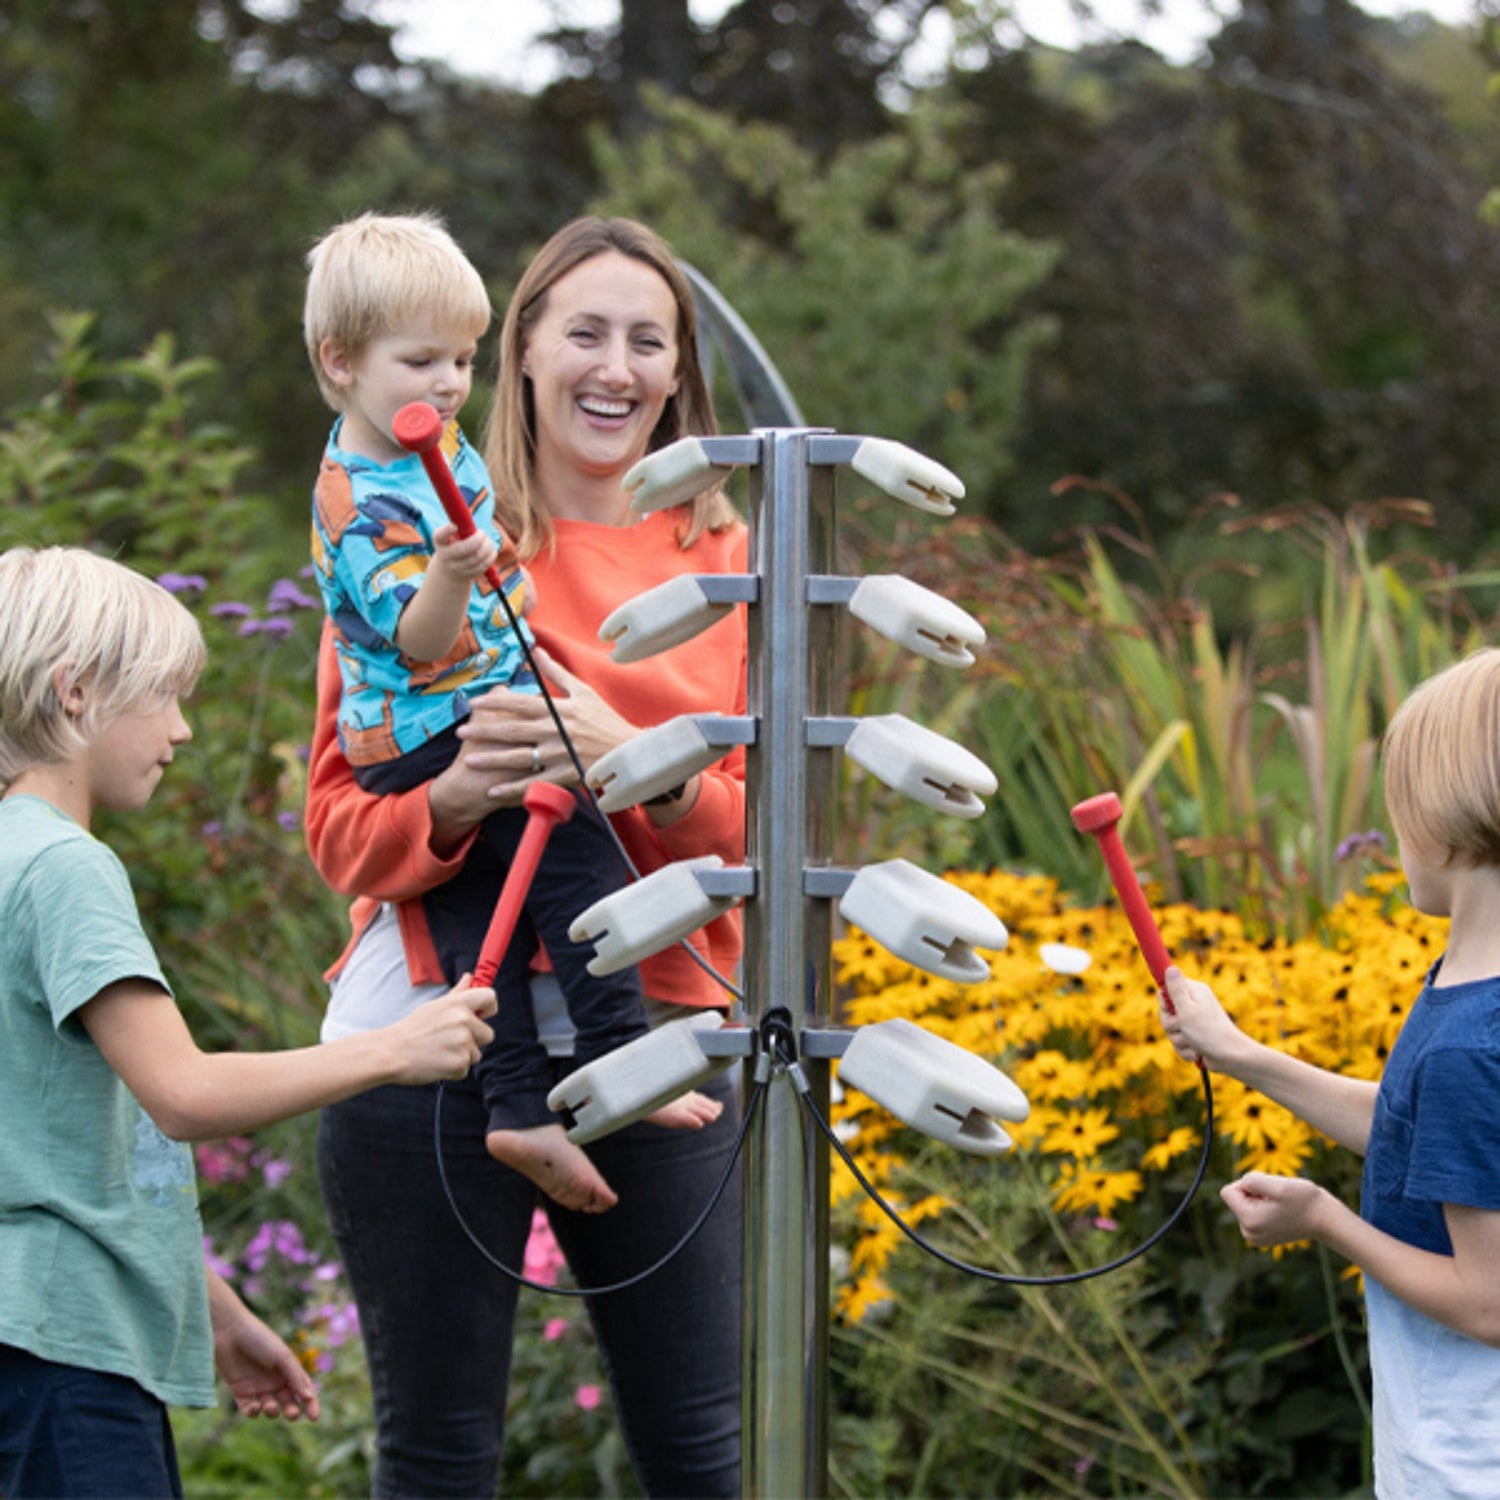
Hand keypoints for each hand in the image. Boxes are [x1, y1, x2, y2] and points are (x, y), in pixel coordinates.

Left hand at [209, 1274, 320, 1421]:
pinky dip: (253, 1412)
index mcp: (288, 1369)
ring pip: (270, 1408)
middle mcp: (274, 1380)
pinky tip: (255, 1407)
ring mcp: (257, 1387)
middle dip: (291, 1411)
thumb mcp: (282, 1356)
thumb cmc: (259, 1340)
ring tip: (269, 1406)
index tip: (315, 1418)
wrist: (229, 1332)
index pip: (303, 1390)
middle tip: (292, 1414)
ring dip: (272, 1411)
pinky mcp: (240, 1392)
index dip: (311, 1404)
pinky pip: (249, 1409)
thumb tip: (309, 1398)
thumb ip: (295, 1377)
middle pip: (287, 1402)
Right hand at [386, 977, 496, 1083]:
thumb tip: (470, 977)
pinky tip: (437, 1062)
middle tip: (449, 1040)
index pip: (490, 997)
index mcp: (458, 1003)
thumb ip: (457, 994)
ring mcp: (463, 1043)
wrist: (391, 1052)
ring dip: (462, 1056)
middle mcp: (464, 1021)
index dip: (488, 1008)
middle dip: (474, 1040)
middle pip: (488, 1034)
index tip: (480, 1016)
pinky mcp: (459, 1064)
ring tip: (439, 1051)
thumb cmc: (412, 1029)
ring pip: (476, 1054)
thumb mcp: (434, 1006)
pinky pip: (465, 1068)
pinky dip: (453, 1069)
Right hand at [431, 522, 498, 581]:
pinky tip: (491, 551)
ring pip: (477, 557)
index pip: (439, 536)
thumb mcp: (451, 536)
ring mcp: (457, 568)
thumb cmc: (453, 545)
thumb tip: (472, 523)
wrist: (449, 570)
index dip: (446, 530)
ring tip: (488, 542)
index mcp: (440, 542)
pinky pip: (483, 566)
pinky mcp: (468, 575)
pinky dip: (490, 556)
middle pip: (464, 549)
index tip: (455, 526)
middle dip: (478, 539)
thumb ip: (460, 528)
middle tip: (482, 533)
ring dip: (487, 547)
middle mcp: (446, 557)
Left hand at [447, 647, 638, 808]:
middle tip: (460, 732)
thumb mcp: (582, 692)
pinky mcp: (564, 776)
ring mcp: (559, 755)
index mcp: (558, 710)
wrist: (629, 750)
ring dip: (492, 759)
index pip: (520, 704)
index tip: (473, 703)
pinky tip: (493, 790)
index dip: (495, 703)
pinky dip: (513, 788)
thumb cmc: (604, 719)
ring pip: (519, 757)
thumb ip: (556, 673)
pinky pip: (534, 783)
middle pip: (513, 730)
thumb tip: (535, 650)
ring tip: (469, 759)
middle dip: (484, 731)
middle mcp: (555, 731)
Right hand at [1161, 965, 1245, 1070]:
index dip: (1165, 1001)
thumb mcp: (1187, 1009)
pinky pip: (1179, 1042)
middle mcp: (1194, 1004)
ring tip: (1193, 1042)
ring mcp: (1194, 1021)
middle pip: (1165, 1012)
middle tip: (1183, 1027)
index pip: (1166, 988)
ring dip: (1179, 1040)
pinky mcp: (1195, 1036)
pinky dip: (1186, 1049)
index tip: (1172, 1009)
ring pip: (1171, 1030)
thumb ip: (1176, 989)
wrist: (1231, 1058)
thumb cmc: (1210, 1032)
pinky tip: (1197, 1051)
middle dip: (1171, 1025)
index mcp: (1194, 992)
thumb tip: (1171, 968)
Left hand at [1221, 1172, 1329, 1247]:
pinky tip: (1282, 1212)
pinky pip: (1253, 1210)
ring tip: (1281, 1205)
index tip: (1267, 1191)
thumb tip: (1240, 1185)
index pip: (1227, 1191)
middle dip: (1254, 1192)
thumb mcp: (1277, 1185)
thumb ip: (1251, 1181)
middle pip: (1236, 1197)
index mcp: (1248, 1222)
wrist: (1325, 1219)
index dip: (1246, 1184)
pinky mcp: (1262, 1235)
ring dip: (1261, 1198)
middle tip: (1278, 1199)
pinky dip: (1265, 1206)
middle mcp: (1248, 1233)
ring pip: (1245, 1203)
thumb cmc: (1304, 1200)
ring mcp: (1255, 1236)